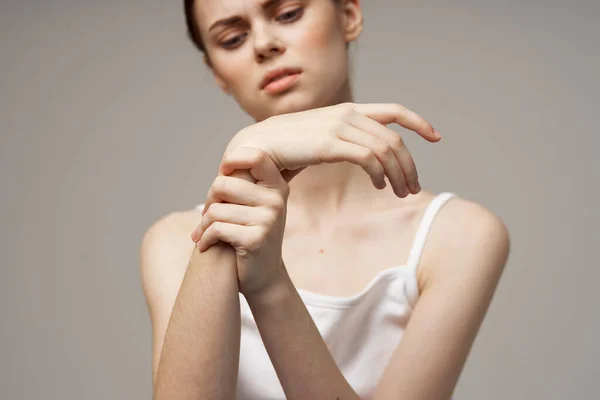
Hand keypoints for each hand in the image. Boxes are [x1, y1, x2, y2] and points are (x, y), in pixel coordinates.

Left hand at [191, 146, 288, 299]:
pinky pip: (216, 229)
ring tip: (206, 233)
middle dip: (208, 202)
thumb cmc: (250, 235)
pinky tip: (206, 245)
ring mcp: (268, 219)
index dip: (232, 160)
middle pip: (222, 184)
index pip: (255, 156)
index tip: (222, 175)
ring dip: (203, 225)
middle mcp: (276, 199)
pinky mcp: (255, 239)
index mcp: (277, 186)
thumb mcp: (254, 206)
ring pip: (215, 210)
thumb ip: (244, 185)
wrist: (263, 277)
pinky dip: (205, 239)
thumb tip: (225, 163)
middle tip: (207, 216)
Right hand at [223, 102, 441, 196]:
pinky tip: (380, 186)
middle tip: (413, 187)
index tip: (436, 137)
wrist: (254, 147)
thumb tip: (363, 154)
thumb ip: (342, 141)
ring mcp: (337, 127)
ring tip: (401, 193)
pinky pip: (368, 158)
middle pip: (394, 139)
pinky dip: (380, 173)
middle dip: (409, 165)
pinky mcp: (329, 143)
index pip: (393, 111)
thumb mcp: (320, 139)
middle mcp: (346, 114)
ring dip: (398, 174)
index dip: (418, 122)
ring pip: (385, 150)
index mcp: (347, 111)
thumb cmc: (286, 149)